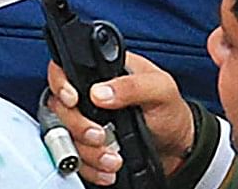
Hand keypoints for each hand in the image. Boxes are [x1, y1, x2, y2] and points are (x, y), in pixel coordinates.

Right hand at [42, 50, 196, 185]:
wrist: (175, 146)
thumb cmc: (170, 110)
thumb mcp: (160, 89)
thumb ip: (133, 86)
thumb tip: (100, 91)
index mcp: (105, 71)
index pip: (67, 68)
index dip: (62, 83)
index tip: (74, 100)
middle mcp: (91, 94)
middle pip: (61, 107)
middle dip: (79, 127)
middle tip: (100, 136)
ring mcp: (88, 121)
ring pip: (66, 136)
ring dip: (88, 152)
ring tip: (113, 158)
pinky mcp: (89, 146)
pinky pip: (75, 159)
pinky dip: (90, 168)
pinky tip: (109, 168)